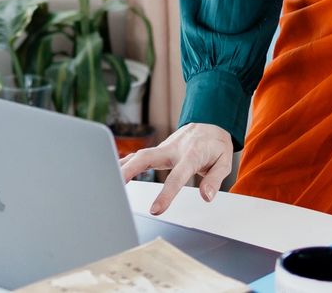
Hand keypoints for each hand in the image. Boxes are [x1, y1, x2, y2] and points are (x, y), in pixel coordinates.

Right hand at [119, 122, 233, 215]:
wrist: (210, 121)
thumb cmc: (216, 143)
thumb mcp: (224, 161)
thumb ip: (214, 180)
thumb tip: (206, 197)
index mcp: (190, 155)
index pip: (176, 177)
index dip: (165, 194)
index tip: (155, 210)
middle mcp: (172, 149)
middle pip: (146, 158)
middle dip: (129, 171)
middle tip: (116, 186)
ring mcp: (163, 147)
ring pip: (139, 155)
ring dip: (122, 166)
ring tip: (107, 181)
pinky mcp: (159, 149)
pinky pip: (139, 155)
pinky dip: (126, 162)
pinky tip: (114, 171)